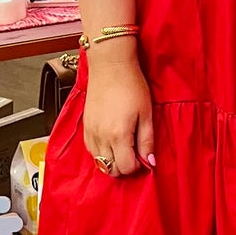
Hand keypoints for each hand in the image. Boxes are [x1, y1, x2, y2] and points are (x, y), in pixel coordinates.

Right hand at [83, 43, 154, 178]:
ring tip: (123, 148)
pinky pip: (90, 150)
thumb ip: (147, 140)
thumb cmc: (131, 85)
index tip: (142, 156)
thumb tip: (150, 161)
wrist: (110, 66)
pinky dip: (101, 152)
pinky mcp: (85, 126)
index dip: (136, 166)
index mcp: (118, 135)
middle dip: (123, 167)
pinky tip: (110, 142)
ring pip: (98, 162)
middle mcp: (101, 137)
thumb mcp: (146, 113)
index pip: (125, 167)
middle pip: (110, 169)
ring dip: (111, 161)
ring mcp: (90, 132)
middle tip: (133, 154)